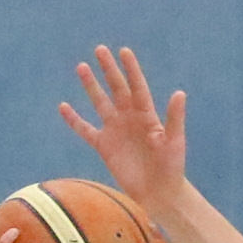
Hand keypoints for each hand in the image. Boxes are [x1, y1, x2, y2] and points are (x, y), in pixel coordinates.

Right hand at [60, 48, 188, 206]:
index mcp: (147, 115)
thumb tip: (179, 93)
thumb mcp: (174, 142)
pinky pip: (85, 129)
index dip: (131, 69)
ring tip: (81, 66)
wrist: (158, 193)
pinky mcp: (104, 146)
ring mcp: (115, 131)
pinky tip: (63, 106)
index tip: (123, 51)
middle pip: (117, 88)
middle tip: (100, 49)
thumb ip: (174, 118)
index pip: (137, 86)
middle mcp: (130, 118)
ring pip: (100, 102)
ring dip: (91, 86)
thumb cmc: (171, 167)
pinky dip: (74, 119)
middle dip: (108, 69)